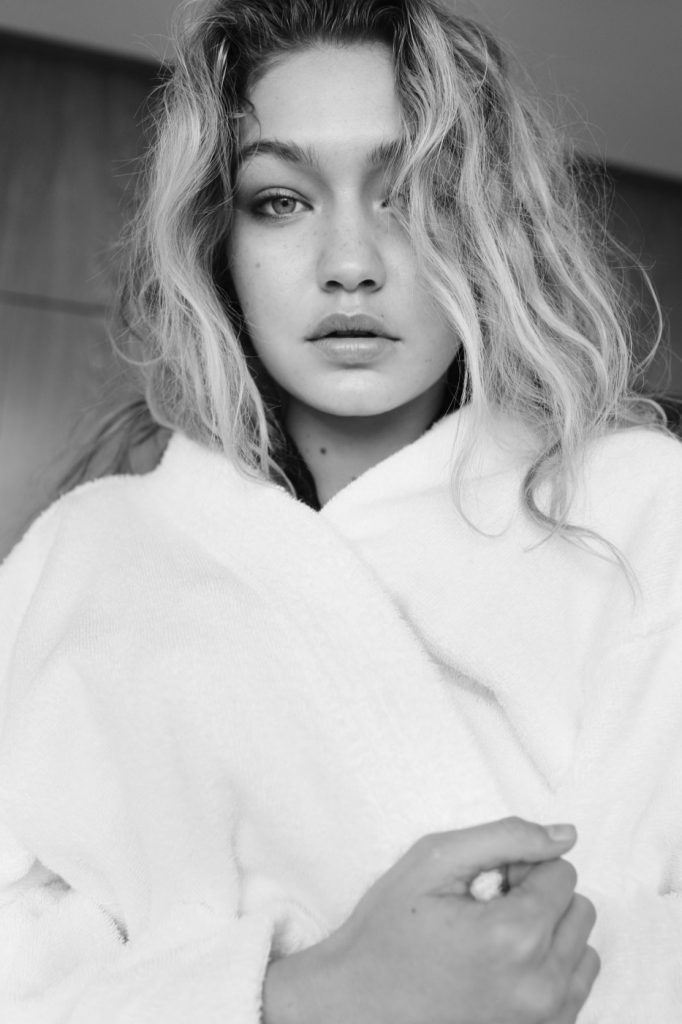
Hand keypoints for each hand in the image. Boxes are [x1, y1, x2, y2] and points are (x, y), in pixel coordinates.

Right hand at [268, 817, 598, 1023]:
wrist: (357, 1005)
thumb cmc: (388, 931)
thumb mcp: (434, 860)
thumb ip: (506, 837)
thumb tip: (566, 835)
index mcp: (513, 935)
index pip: (563, 872)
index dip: (521, 868)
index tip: (485, 884)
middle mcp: (538, 985)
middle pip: (579, 909)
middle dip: (540, 898)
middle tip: (488, 910)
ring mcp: (543, 1021)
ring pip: (584, 950)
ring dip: (549, 936)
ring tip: (496, 941)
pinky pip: (576, 990)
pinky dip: (548, 970)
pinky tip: (503, 968)